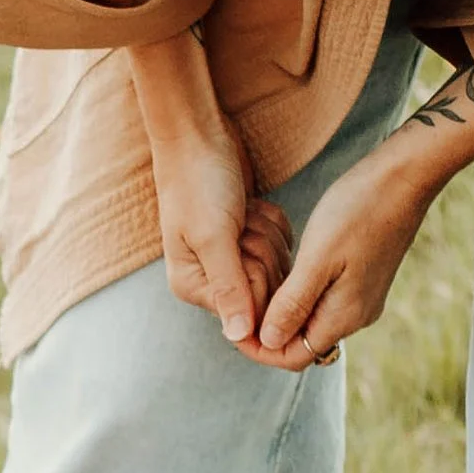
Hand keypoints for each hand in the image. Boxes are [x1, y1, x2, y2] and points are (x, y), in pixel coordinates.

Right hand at [129, 31, 286, 347]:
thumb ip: (229, 289)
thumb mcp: (214, 237)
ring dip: (268, 234)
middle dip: (262, 254)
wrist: (199, 134)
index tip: (247, 248)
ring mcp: (232, 257)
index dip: (259, 290)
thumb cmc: (199, 182)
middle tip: (242, 224)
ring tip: (244, 211)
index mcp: (192, 285)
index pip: (244, 316)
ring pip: (277, 267)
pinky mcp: (249, 237)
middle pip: (265, 294)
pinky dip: (274, 222)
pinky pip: (281, 244)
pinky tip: (253, 205)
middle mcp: (211, 278)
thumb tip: (239, 338)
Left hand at [248, 147, 433, 367]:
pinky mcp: (360, 278)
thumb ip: (293, 304)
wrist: (404, 177)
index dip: (259, 349)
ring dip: (280, 311)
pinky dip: (296, 294)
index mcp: (344, 316)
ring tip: (252, 288)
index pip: (293, 357)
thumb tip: (269, 340)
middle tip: (238, 305)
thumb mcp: (317, 258)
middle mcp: (355, 315)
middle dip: (266, 331)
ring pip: (308, 320)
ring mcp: (359, 297)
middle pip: (299, 342)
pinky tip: (279, 272)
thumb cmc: (359, 211)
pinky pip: (320, 299)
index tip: (233, 327)